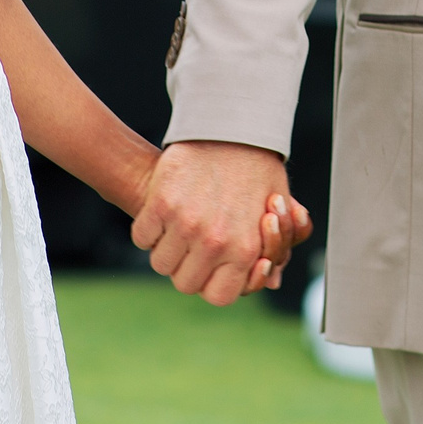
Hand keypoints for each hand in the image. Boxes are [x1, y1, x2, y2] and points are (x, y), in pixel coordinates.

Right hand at [130, 140, 310, 305]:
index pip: (217, 296)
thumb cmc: (258, 170)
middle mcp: (214, 242)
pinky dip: (148, 229)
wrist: (233, 127)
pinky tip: (163, 212)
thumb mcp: (279, 212)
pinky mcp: (161, 203)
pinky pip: (142, 236)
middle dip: (188, 267)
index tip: (212, 266)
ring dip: (166, 249)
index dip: (212, 283)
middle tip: (194, 244)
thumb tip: (272, 279)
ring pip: (160, 262)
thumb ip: (276, 249)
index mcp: (244, 250)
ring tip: (179, 226)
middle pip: (184, 282)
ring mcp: (185, 223)